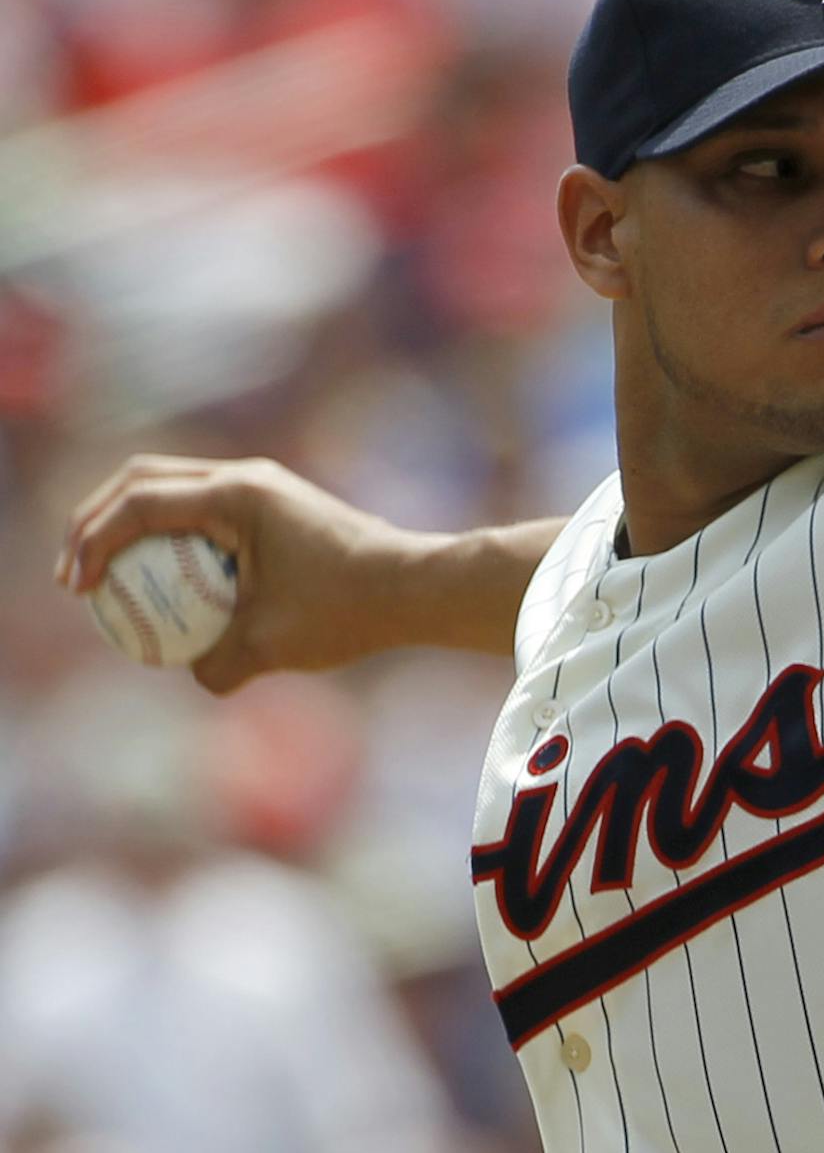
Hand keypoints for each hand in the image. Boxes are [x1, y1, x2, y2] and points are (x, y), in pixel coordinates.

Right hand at [56, 455, 410, 693]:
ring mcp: (262, 486)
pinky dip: (173, 537)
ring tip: (111, 577)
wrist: (418, 588)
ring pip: (172, 489)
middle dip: (96, 521)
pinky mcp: (275, 504)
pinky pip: (205, 511)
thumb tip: (194, 675)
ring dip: (132, 526)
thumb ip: (218, 664)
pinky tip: (169, 584)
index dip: (93, 541)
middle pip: (141, 480)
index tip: (78, 588)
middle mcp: (246, 477)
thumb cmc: (350, 611)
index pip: (139, 504)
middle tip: (77, 576)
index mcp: (236, 495)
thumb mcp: (274, 647)